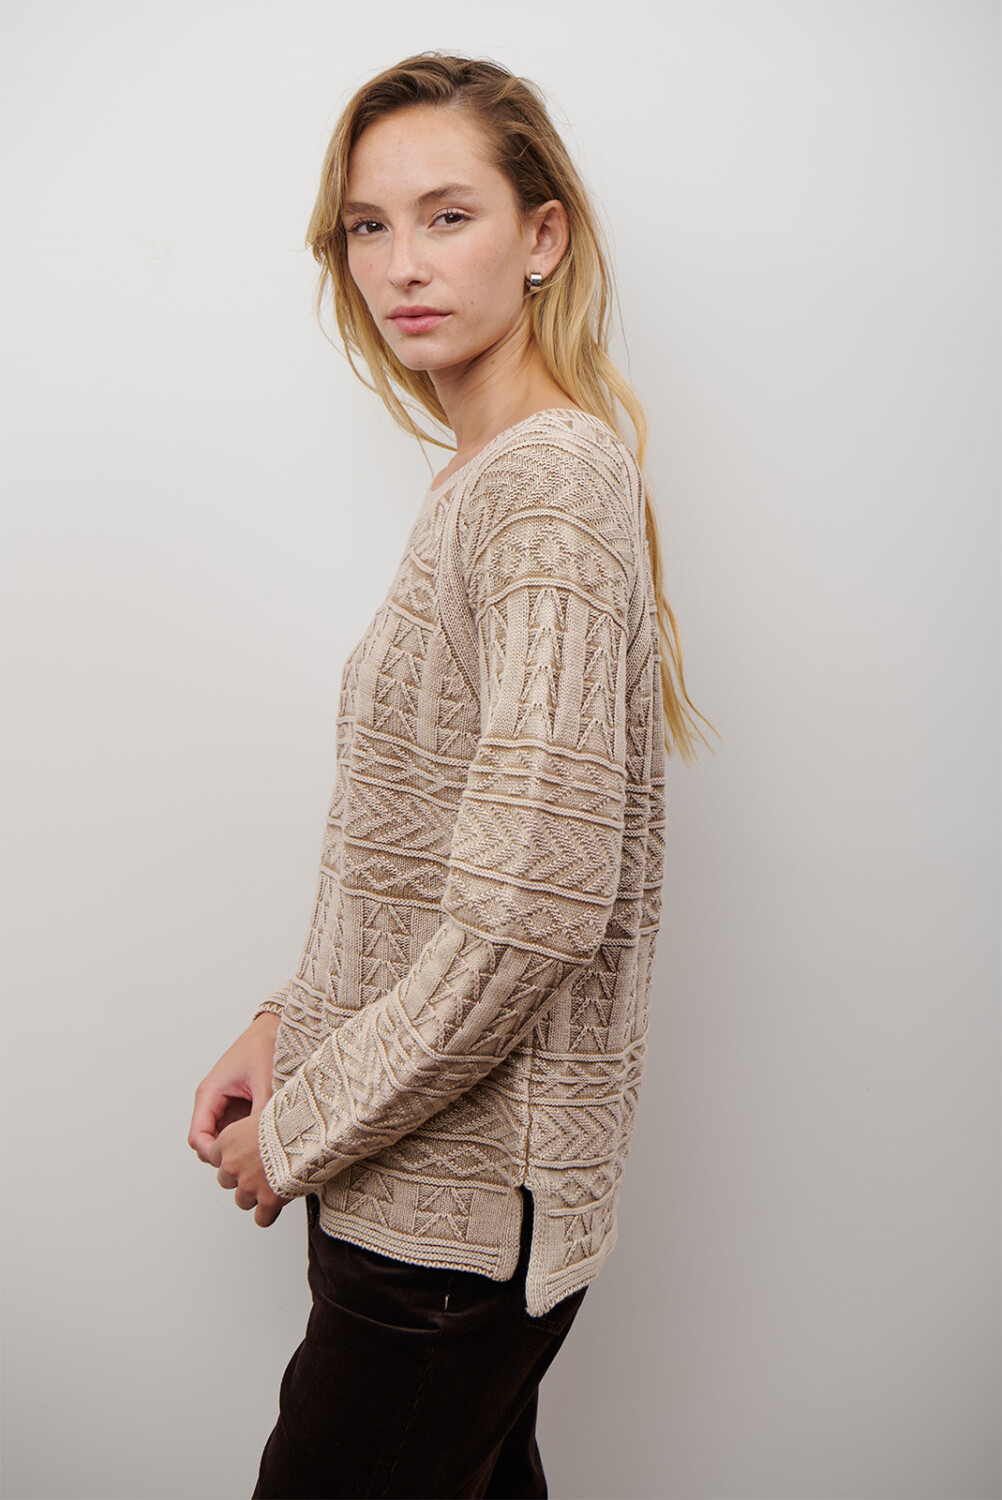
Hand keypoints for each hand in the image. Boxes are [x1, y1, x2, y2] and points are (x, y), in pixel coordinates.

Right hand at [188, 1012, 279, 1163]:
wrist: (277, 1027)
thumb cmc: (265, 1044)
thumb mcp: (265, 1081)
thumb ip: (262, 1113)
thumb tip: (265, 1142)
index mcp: (210, 1092)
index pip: (197, 1137)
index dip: (213, 1154)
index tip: (234, 1160)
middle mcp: (213, 1100)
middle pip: (208, 1143)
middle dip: (226, 1154)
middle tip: (251, 1160)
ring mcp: (226, 1105)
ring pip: (224, 1139)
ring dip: (238, 1147)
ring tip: (261, 1150)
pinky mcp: (240, 1106)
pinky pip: (238, 1130)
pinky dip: (248, 1137)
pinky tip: (266, 1137)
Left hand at [207, 1113, 290, 1227]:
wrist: (307, 1130)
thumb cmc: (290, 1118)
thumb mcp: (262, 1112)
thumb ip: (250, 1129)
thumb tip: (256, 1133)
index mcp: (228, 1141)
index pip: (216, 1157)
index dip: (233, 1158)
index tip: (243, 1157)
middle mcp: (233, 1164)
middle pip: (226, 1180)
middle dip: (242, 1178)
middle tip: (260, 1170)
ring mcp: (248, 1184)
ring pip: (242, 1200)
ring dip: (255, 1195)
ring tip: (271, 1185)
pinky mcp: (267, 1200)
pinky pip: (261, 1219)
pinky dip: (269, 1214)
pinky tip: (276, 1205)